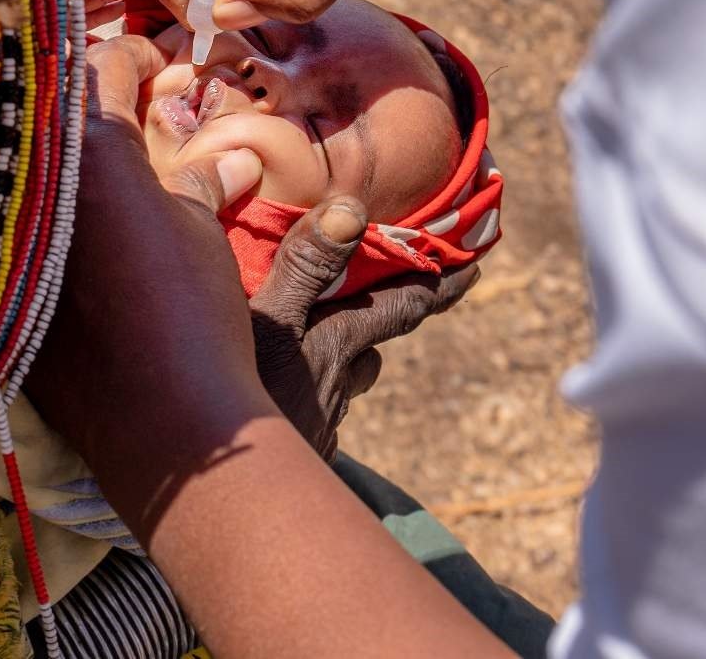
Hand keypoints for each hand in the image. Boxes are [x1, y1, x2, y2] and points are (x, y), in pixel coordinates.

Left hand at [27, 36, 269, 476]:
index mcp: (91, 147)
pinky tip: (58, 219)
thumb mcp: (201, 234)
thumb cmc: (192, 315)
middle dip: (79, 92)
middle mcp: (33, 179)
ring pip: (13, 158)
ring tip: (86, 154)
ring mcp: (3, 230)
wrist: (160, 421)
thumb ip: (200, 182)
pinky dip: (25, 206)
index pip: (103, 64)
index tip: (155, 66)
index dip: (136, 57)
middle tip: (118, 99)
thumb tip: (231, 158)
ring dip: (46, 147)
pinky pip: (0, 219)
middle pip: (44, 103)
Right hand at [252, 200, 480, 458]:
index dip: (441, 283)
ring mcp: (319, 421)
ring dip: (344, 355)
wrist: (230, 495)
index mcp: (341, 342)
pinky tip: (280, 391)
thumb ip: (305, 266)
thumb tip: (352, 211)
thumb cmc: (240, 398)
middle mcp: (339, 381)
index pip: (405, 305)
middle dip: (385, 314)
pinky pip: (316, 410)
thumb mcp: (266, 320)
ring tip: (322, 333)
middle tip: (393, 291)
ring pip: (347, 378)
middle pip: (374, 342)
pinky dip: (309, 391)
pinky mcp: (299, 449)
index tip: (475, 266)